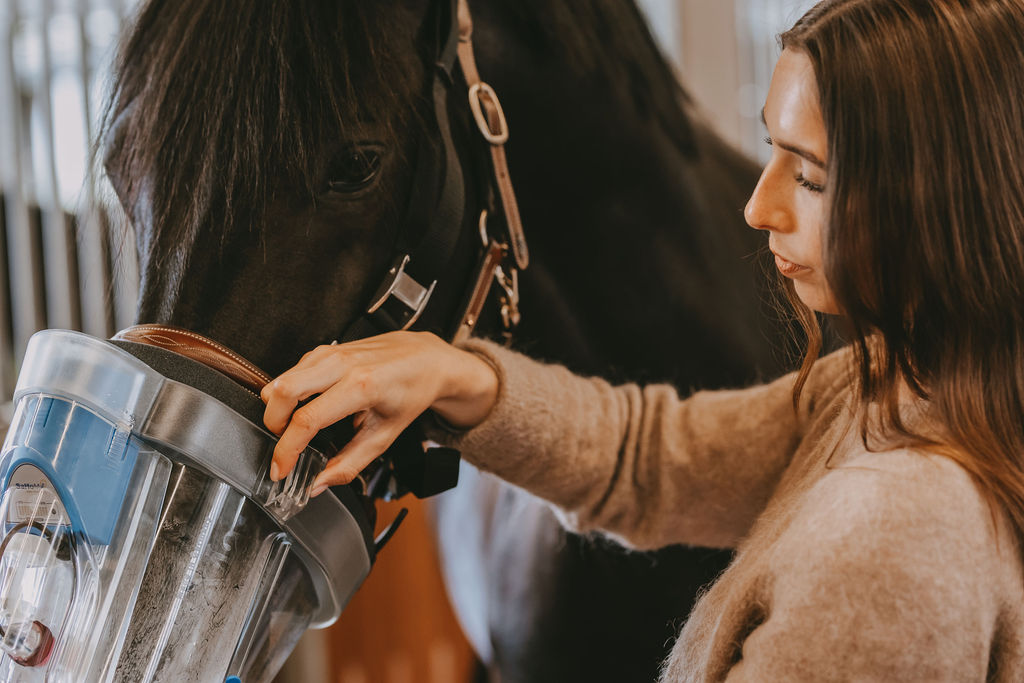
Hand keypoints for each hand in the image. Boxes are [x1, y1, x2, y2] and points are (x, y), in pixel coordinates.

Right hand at [261, 331, 497, 494]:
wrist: (426, 357)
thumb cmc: (411, 393)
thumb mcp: (386, 435)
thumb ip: (349, 463)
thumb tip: (318, 484)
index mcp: (362, 387)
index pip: (308, 420)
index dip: (287, 450)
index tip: (280, 470)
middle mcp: (342, 364)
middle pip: (283, 392)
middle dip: (273, 425)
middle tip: (283, 447)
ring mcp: (331, 352)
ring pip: (281, 379)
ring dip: (277, 410)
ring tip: (292, 431)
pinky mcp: (325, 349)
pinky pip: (292, 372)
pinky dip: (287, 395)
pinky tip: (303, 409)